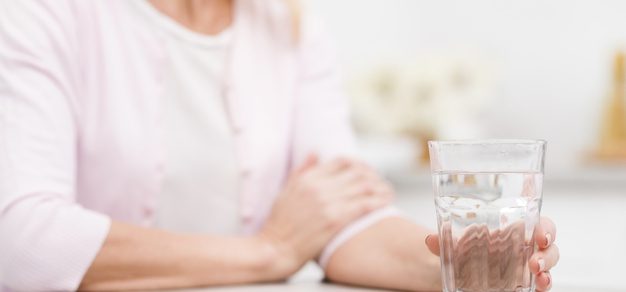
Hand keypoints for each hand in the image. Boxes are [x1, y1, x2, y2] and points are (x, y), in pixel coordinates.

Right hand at [257, 154, 392, 278]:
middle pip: (357, 172)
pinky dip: (379, 202)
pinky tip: (386, 203)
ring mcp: (327, 203)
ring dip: (381, 188)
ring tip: (389, 193)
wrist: (275, 249)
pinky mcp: (334, 220)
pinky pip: (364, 205)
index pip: (342, 161)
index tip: (368, 172)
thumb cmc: (279, 223)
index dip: (359, 164)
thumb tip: (315, 152)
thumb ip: (302, 170)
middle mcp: (318, 187)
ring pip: (365, 187)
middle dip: (374, 176)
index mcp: (307, 178)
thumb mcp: (285, 191)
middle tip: (382, 183)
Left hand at [425, 217, 558, 290]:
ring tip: (538, 278)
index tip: (541, 235)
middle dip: (547, 255)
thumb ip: (444, 244)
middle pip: (549, 249)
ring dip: (546, 273)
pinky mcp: (524, 286)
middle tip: (535, 262)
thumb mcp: (456, 247)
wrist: (460, 274)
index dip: (546, 229)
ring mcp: (527, 270)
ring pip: (547, 269)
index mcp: (515, 232)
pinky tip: (537, 288)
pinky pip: (539, 287)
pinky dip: (541, 287)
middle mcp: (526, 250)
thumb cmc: (467, 253)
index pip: (540, 225)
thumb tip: (430, 239)